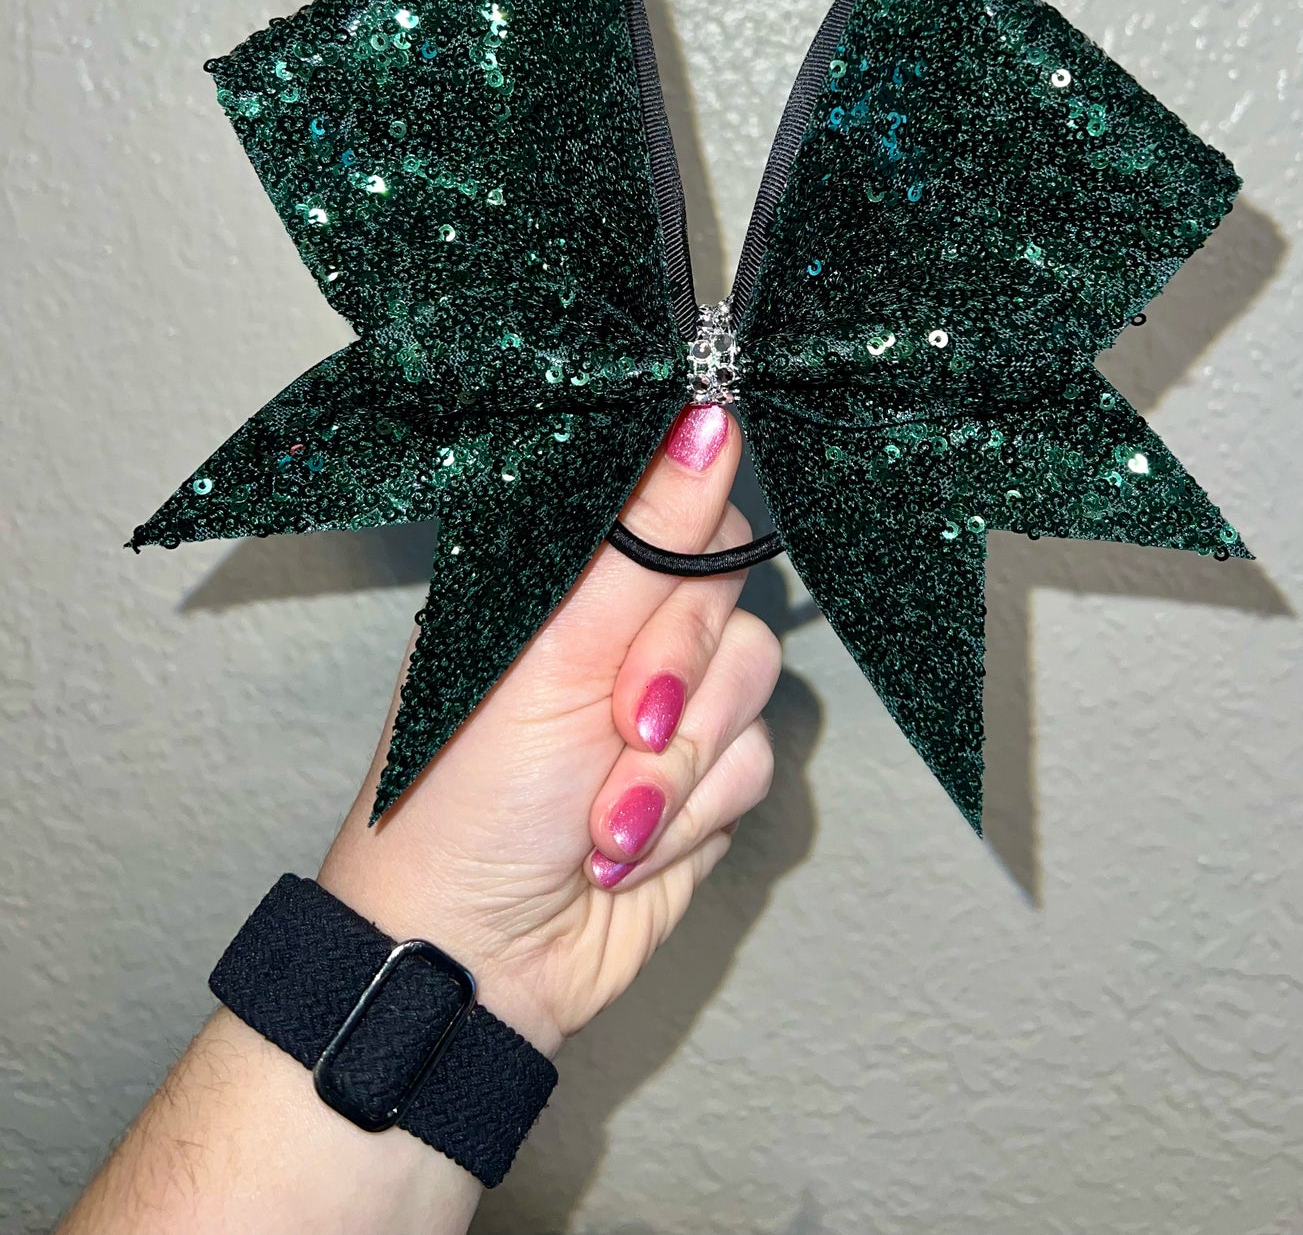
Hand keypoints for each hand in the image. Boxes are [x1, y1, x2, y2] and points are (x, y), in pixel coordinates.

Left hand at [318, 401, 780, 1058]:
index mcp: (561, 576)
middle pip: (725, 588)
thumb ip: (645, 537)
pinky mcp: (702, 779)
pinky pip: (758, 759)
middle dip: (675, 675)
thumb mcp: (552, 652)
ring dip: (679, 764)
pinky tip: (629, 847)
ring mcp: (663, 704)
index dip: (684, 543)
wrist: (474, 962)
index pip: (670, 497)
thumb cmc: (467, 801)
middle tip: (615, 725)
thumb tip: (710, 417)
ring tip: (603, 815)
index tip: (660, 598)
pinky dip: (695, 813)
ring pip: (753, 679)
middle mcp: (614, 629)